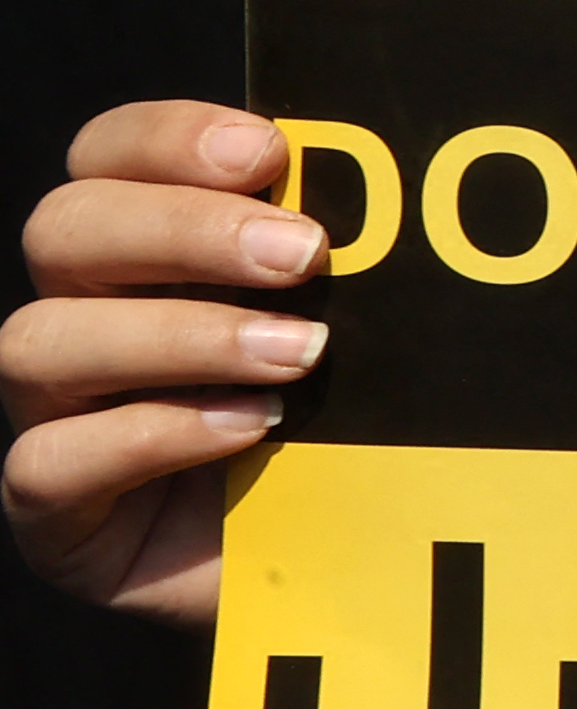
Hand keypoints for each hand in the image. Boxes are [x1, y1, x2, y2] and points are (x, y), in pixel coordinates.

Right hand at [5, 102, 331, 627]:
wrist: (363, 570)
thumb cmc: (364, 428)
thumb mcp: (369, 328)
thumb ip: (356, 252)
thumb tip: (405, 176)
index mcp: (145, 254)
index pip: (105, 157)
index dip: (168, 138)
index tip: (268, 149)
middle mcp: (86, 321)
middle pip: (63, 230)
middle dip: (185, 229)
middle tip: (304, 253)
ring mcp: (58, 418)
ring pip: (40, 339)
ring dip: (181, 335)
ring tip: (300, 354)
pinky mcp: (57, 517)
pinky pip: (49, 462)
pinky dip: (150, 435)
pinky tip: (247, 430)